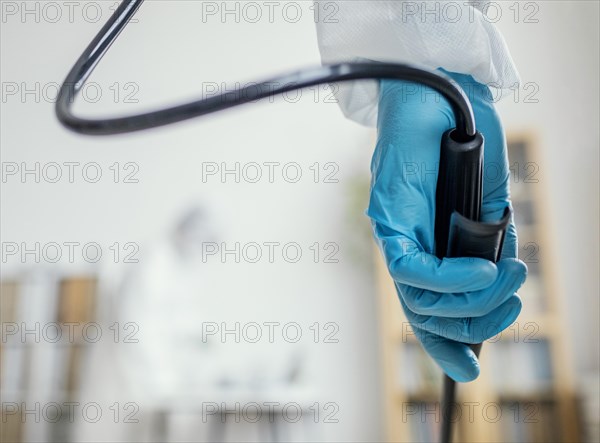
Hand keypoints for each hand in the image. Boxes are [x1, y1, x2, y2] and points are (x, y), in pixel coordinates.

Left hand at [369, 70, 526, 381]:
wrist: (442, 93)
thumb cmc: (464, 142)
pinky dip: (450, 278)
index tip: (469, 368)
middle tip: (515, 302)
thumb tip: (499, 278)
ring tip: (510, 275)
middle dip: (476, 324)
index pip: (426, 309)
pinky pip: (412, 267)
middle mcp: (403, 246)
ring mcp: (393, 232)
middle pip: (425, 314)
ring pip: (419, 298)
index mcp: (424, 247)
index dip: (445, 344)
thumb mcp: (487, 201)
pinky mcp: (389, 215)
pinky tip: (484, 270)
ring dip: (473, 299)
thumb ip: (490, 240)